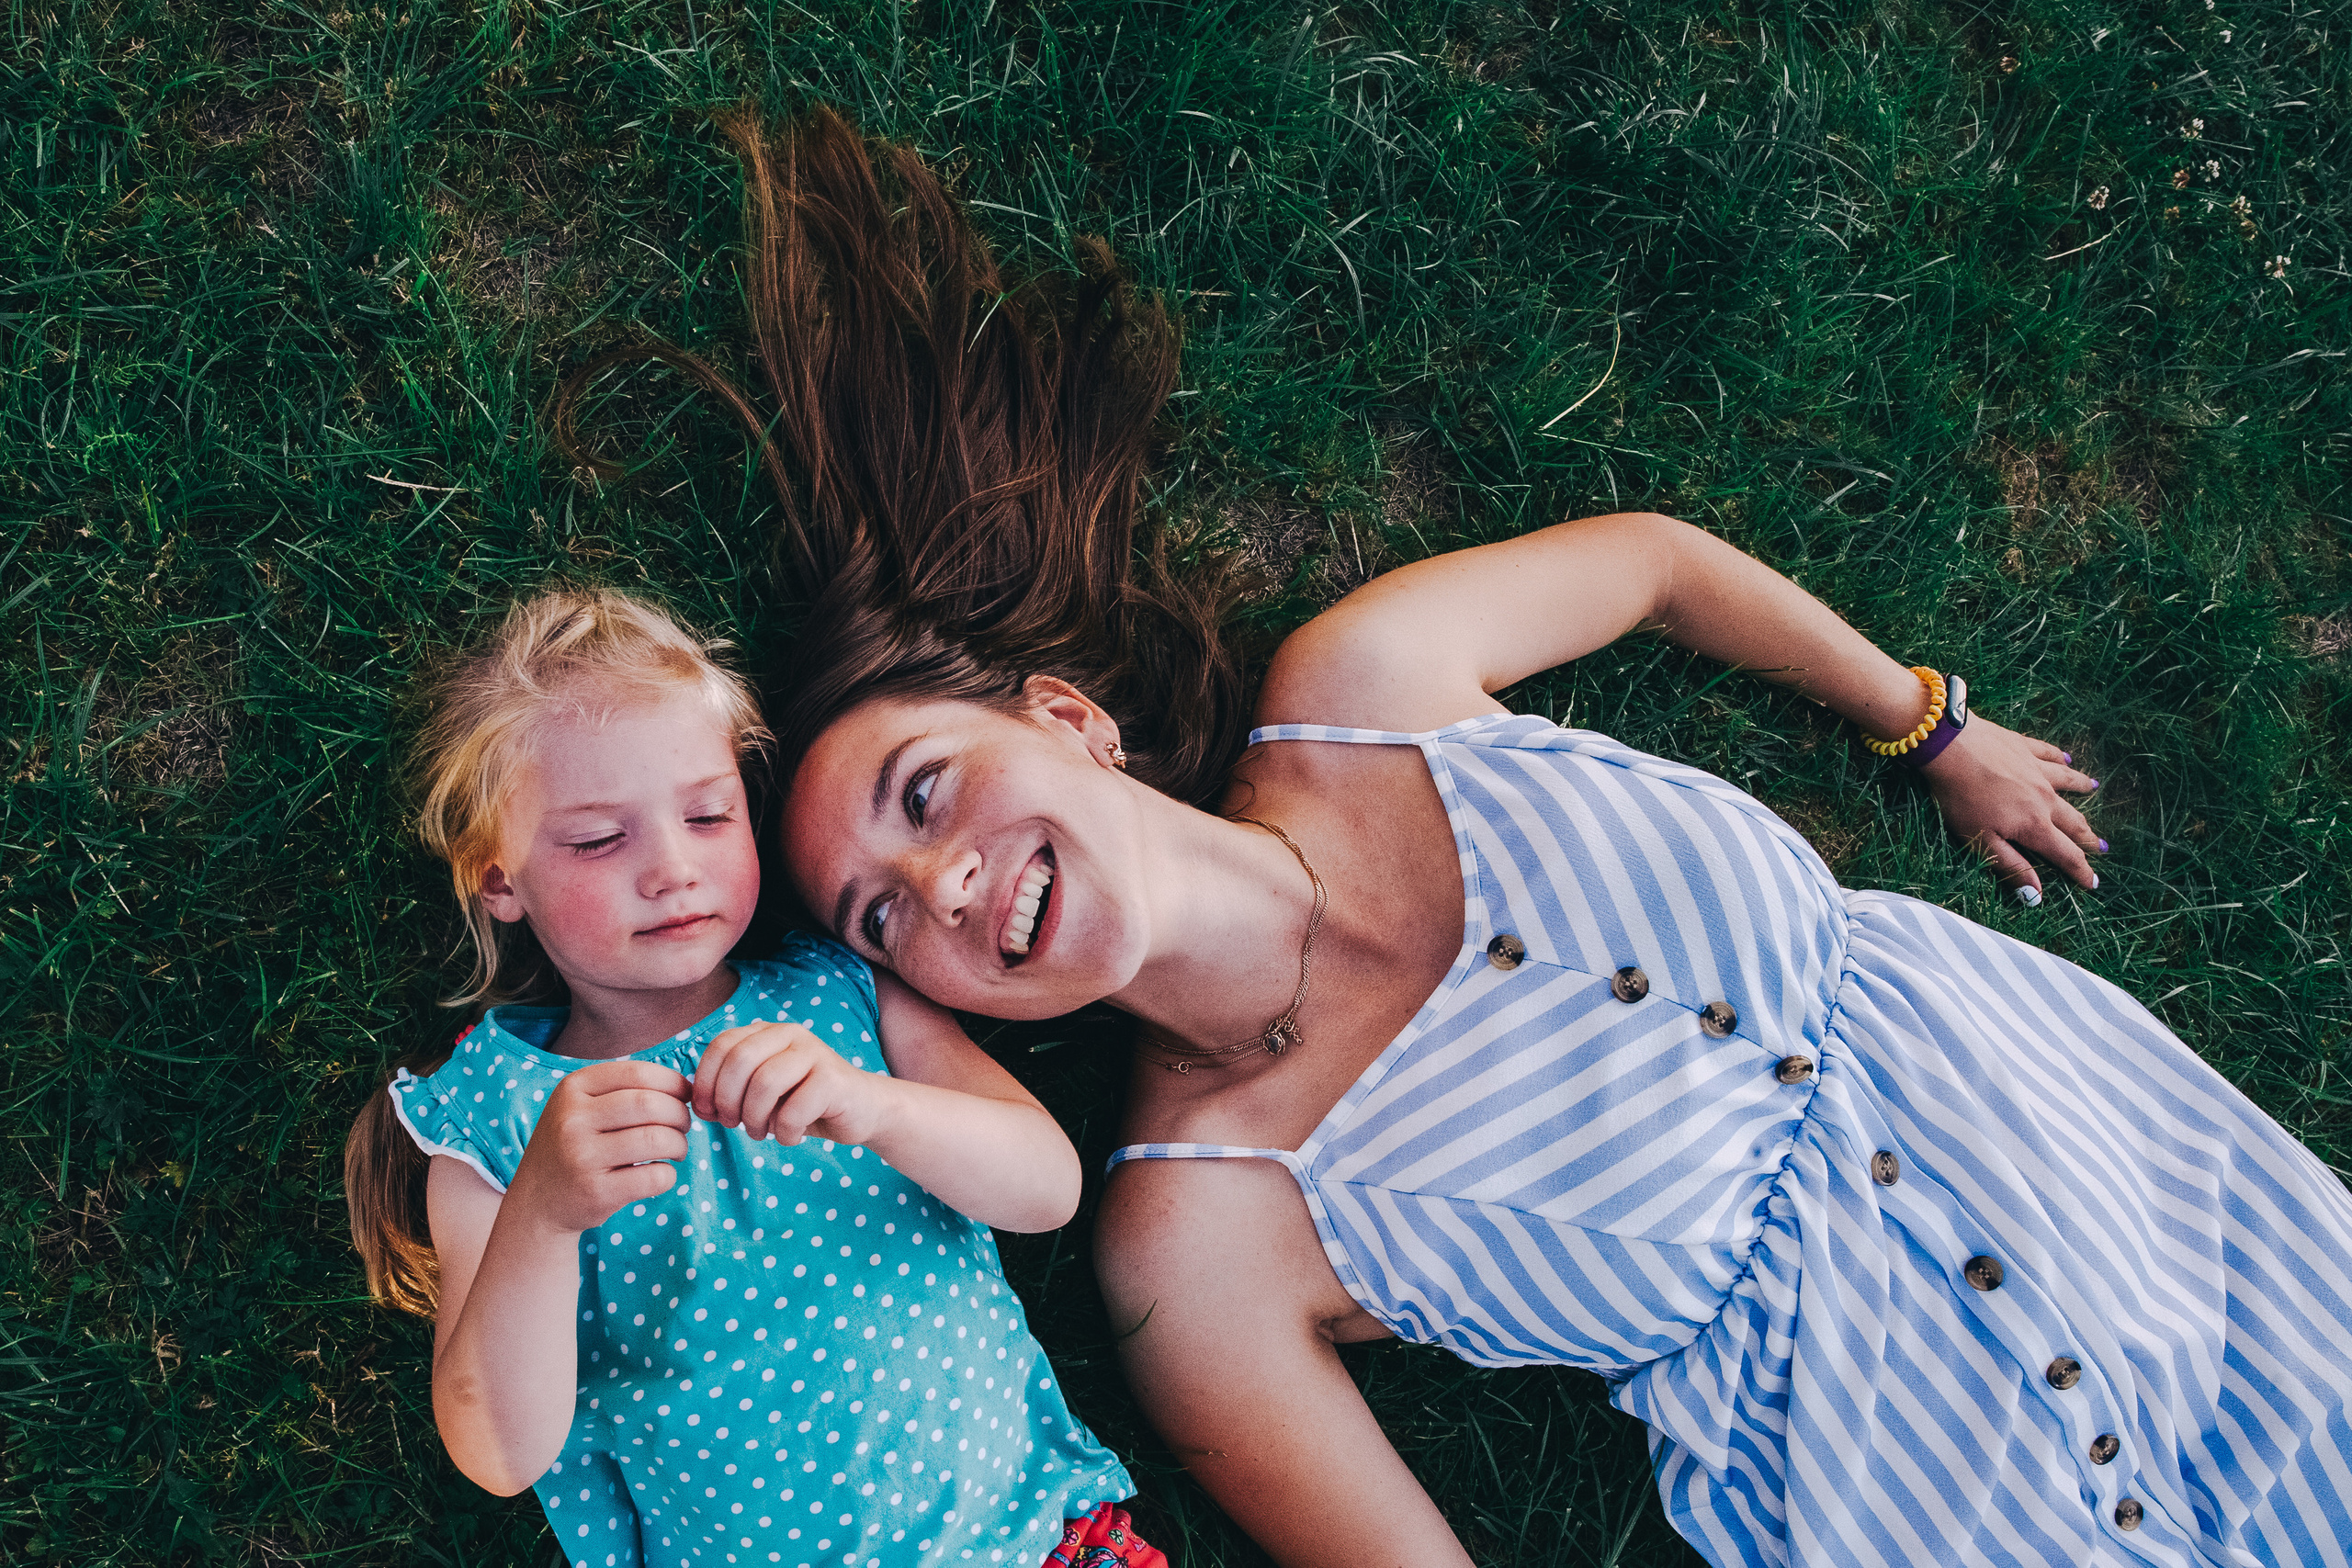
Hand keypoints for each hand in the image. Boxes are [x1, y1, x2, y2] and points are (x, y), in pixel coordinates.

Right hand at [504, 1059, 691, 1233]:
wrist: (536, 1202)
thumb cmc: (574, 1146)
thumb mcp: (581, 1106)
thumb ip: (624, 1090)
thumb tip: (687, 1086)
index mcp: (572, 1088)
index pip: (637, 1073)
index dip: (673, 1083)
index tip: (684, 1097)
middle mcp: (572, 1119)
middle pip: (650, 1105)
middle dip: (679, 1114)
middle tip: (683, 1126)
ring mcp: (581, 1157)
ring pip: (656, 1139)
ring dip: (679, 1144)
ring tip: (676, 1150)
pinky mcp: (596, 1192)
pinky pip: (654, 1177)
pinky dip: (669, 1175)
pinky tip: (660, 1174)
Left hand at [692, 1020, 895, 1147]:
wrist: (862, 1109)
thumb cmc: (803, 1102)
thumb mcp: (762, 1091)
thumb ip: (731, 1088)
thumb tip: (697, 1104)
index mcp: (768, 1032)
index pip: (721, 1046)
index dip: (705, 1082)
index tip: (707, 1112)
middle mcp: (790, 1034)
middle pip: (738, 1061)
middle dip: (727, 1101)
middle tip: (733, 1124)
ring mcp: (814, 1053)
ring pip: (764, 1084)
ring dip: (754, 1119)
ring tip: (761, 1132)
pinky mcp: (834, 1079)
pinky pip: (793, 1110)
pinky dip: (785, 1133)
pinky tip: (791, 1136)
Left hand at [1917, 715, 2102, 903]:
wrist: (1950, 746)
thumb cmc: (1960, 797)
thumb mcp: (1980, 841)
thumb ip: (2011, 867)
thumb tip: (2037, 896)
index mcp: (2034, 825)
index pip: (2065, 854)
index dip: (2081, 871)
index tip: (2093, 883)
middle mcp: (2044, 798)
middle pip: (2072, 821)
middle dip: (2087, 836)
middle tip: (2102, 847)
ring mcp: (2036, 769)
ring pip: (2067, 782)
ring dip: (2081, 788)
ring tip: (2093, 790)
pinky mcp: (2023, 747)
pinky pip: (2049, 754)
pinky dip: (2060, 758)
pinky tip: (2065, 758)